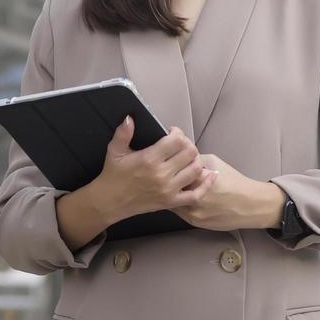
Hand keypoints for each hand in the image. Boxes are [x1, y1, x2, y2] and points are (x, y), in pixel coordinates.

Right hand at [95, 116, 216, 219]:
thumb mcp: (115, 151)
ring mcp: (169, 190)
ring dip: (196, 161)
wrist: (110, 201)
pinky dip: (205, 185)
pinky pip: (196, 195)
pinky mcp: (171, 202)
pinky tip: (209, 176)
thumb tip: (130, 118)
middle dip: (188, 145)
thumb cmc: (114, 176)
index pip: (177, 140)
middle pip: (190, 153)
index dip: (178, 133)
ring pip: (196, 170)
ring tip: (188, 158)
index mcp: (149, 159)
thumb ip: (123, 133)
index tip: (172, 133)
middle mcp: (162, 174)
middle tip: (181, 145)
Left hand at [171, 153, 279, 231]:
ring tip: (180, 189)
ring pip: (174, 202)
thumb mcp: (216, 162)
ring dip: (174, 196)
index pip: (175, 171)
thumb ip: (196, 159)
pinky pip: (180, 213)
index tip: (172, 166)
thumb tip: (180, 157)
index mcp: (200, 179)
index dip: (173, 168)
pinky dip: (181, 205)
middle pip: (172, 188)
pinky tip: (187, 199)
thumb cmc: (235, 183)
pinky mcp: (196, 222)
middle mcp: (196, 198)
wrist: (250, 205)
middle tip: (173, 178)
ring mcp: (195, 212)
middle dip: (171, 183)